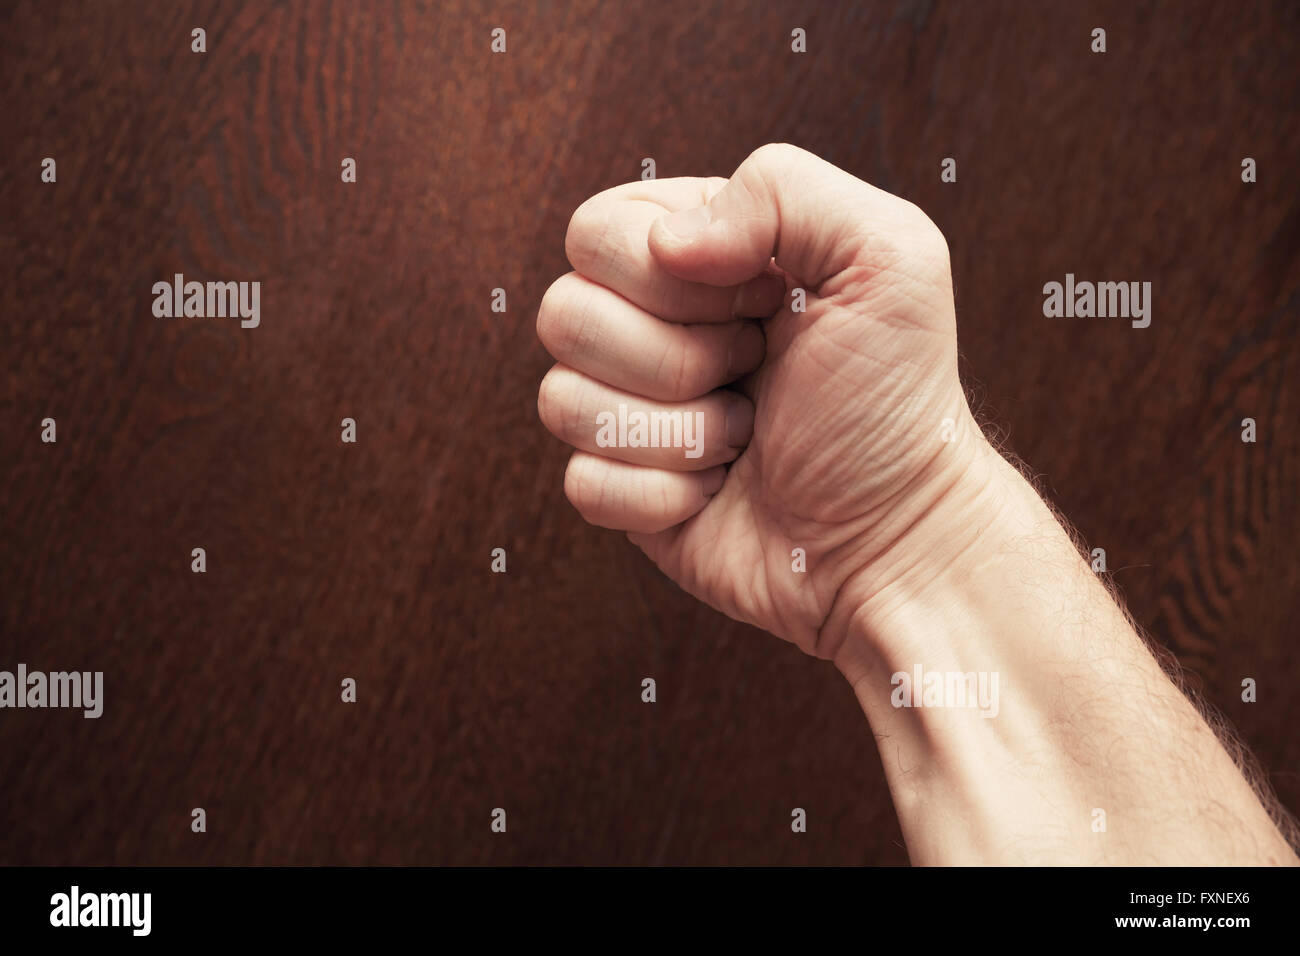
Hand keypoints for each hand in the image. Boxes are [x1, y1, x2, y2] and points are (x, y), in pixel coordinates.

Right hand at [538, 144, 993, 658]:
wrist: (899, 536)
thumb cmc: (897, 400)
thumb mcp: (889, 255)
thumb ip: (781, 189)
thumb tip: (666, 243)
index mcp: (700, 254)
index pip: (596, 231)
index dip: (668, 276)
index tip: (763, 303)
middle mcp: (652, 327)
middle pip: (563, 313)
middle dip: (673, 356)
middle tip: (752, 371)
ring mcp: (632, 412)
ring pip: (561, 401)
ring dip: (675, 430)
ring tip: (744, 435)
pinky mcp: (623, 493)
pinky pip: (581, 484)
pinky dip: (662, 494)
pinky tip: (718, 491)